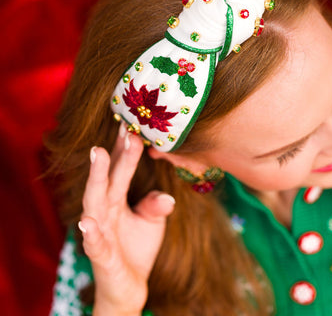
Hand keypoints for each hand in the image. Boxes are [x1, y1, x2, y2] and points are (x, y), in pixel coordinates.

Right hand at [79, 125, 174, 315]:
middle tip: (119, 128)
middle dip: (111, 152)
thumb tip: (167, 197)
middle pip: (106, 179)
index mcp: (116, 199)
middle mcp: (104, 211)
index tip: (133, 123)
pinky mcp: (101, 256)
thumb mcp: (152, 222)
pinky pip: (94, 244)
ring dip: (96, 178)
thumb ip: (156, 205)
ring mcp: (99, 232)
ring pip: (94, 202)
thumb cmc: (137, 247)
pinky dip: (90, 233)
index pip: (121, 169)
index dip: (126, 147)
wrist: (129, 286)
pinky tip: (87, 221)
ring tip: (99, 154)